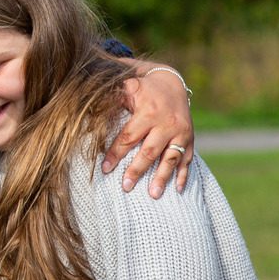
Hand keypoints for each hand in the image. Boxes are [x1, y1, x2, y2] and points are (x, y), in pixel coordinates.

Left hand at [101, 62, 193, 195]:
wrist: (173, 84)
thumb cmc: (142, 89)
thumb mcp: (128, 87)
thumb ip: (112, 98)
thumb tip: (87, 106)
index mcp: (148, 112)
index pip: (129, 137)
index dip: (116, 153)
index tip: (105, 169)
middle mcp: (167, 124)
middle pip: (150, 151)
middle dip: (137, 170)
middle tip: (126, 187)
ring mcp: (181, 132)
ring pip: (171, 158)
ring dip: (162, 177)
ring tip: (153, 195)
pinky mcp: (191, 139)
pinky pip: (188, 159)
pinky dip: (184, 175)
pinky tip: (178, 190)